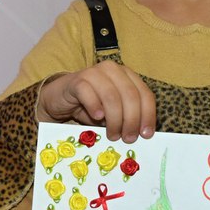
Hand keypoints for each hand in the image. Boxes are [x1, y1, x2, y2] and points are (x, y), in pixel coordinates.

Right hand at [37, 61, 154, 143]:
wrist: (60, 100)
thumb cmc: (90, 107)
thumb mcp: (113, 113)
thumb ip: (126, 118)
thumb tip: (140, 134)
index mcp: (127, 75)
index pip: (145, 94)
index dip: (148, 115)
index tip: (146, 134)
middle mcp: (113, 70)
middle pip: (130, 95)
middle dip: (131, 120)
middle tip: (128, 139)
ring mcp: (94, 72)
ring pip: (111, 96)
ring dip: (115, 119)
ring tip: (113, 135)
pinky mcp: (77, 80)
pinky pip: (89, 93)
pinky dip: (95, 107)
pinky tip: (97, 117)